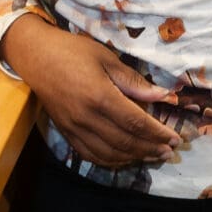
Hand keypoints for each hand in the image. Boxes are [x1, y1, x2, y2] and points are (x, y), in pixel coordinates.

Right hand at [1, 14, 179, 167]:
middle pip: (126, 142)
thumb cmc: (73, 51)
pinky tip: (124, 157)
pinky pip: (91, 155)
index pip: (136, 122)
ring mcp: (75, 128)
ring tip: (153, 155)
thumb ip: (133, 81)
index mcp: (100, 96)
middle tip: (169, 150)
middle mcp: (87, 117)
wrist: (36, 56)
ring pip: (110, 153)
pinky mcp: (66, 132)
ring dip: (135, 157)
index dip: (158, 133)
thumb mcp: (106, 58)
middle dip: (151, 148)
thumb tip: (161, 96)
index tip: (175, 138)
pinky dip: (111, 160)